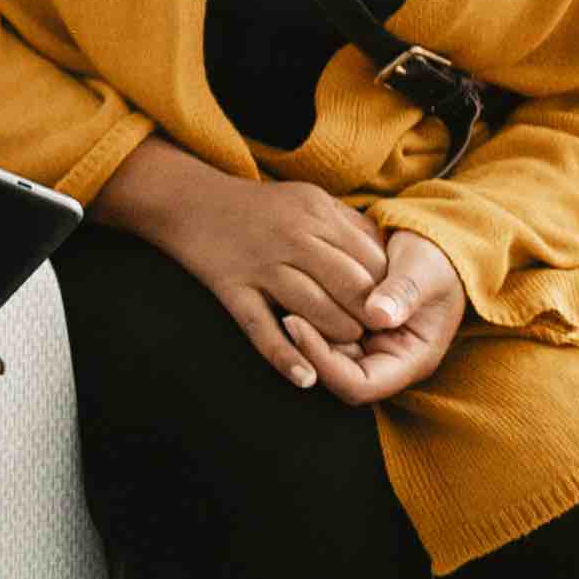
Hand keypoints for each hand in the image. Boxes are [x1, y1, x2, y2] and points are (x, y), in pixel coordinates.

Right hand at [101, 144, 399, 387]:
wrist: (187, 200)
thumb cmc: (260, 207)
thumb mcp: (309, 199)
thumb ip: (348, 226)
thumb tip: (390, 257)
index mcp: (316, 212)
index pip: (371, 259)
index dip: (387, 289)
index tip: (390, 307)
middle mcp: (292, 236)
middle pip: (350, 286)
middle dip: (369, 315)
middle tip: (376, 332)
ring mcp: (260, 264)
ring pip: (314, 310)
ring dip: (338, 334)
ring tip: (346, 345)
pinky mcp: (232, 288)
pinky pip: (261, 329)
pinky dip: (285, 357)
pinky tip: (306, 378)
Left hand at [295, 227, 464, 405]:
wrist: (434, 248)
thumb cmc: (435, 262)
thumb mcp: (426, 272)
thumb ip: (404, 293)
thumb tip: (379, 315)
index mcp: (411, 361)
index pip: (359, 386)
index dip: (323, 363)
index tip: (296, 323)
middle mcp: (385, 361)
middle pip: (334, 374)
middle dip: (306, 348)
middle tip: (280, 309)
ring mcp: (367, 347)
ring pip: (324, 354)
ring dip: (304, 331)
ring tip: (283, 296)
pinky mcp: (352, 328)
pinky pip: (324, 332)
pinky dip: (308, 315)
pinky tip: (293, 288)